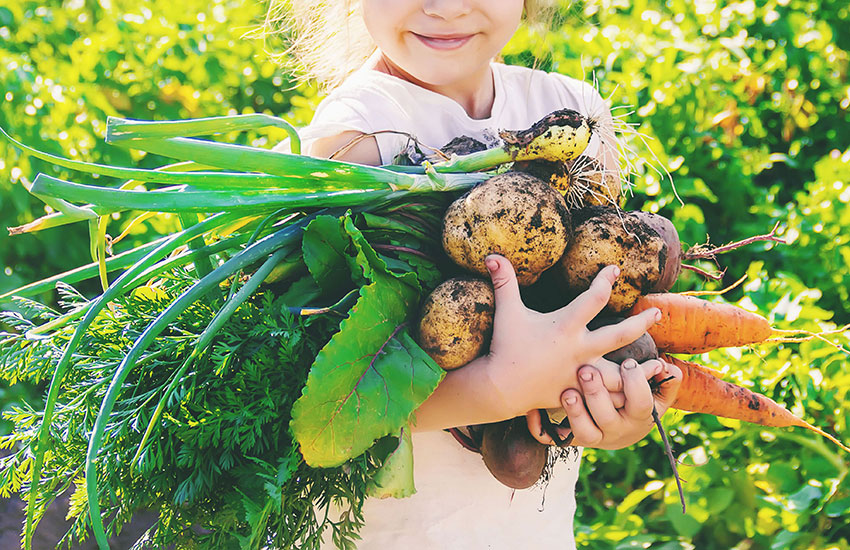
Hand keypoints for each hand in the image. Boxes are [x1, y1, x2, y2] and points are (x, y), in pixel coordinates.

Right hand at [482, 254, 661, 417]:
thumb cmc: (505, 346)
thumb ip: (504, 282)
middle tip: (657, 312)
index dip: (606, 280)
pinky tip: (638, 392)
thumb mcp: (507, 312)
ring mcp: (581, 374)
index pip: (594, 298)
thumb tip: (492, 254)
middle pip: (620, 334)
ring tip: (660, 364)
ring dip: (641, 369)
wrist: (500, 388)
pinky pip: (607, 396)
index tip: (615, 269)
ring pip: (621, 372)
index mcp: (565, 326)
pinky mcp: (580, 393)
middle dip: (641, 322)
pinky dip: (624, 395)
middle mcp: (579, 349)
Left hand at [528, 358, 682, 448]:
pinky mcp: (568, 439)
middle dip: (597, 395)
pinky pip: (550, 439)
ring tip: (566, 392)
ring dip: (574, 412)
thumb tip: (669, 369)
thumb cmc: (634, 400)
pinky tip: (530, 410)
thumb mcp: (655, 394)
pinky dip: (539, 427)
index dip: (636, 384)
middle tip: (587, 371)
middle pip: (607, 418)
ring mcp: (590, 436)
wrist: (616, 430)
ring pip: (582, 432)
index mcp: (637, 416)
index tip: (627, 362)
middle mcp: (613, 430)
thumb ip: (665, 382)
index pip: (641, 404)